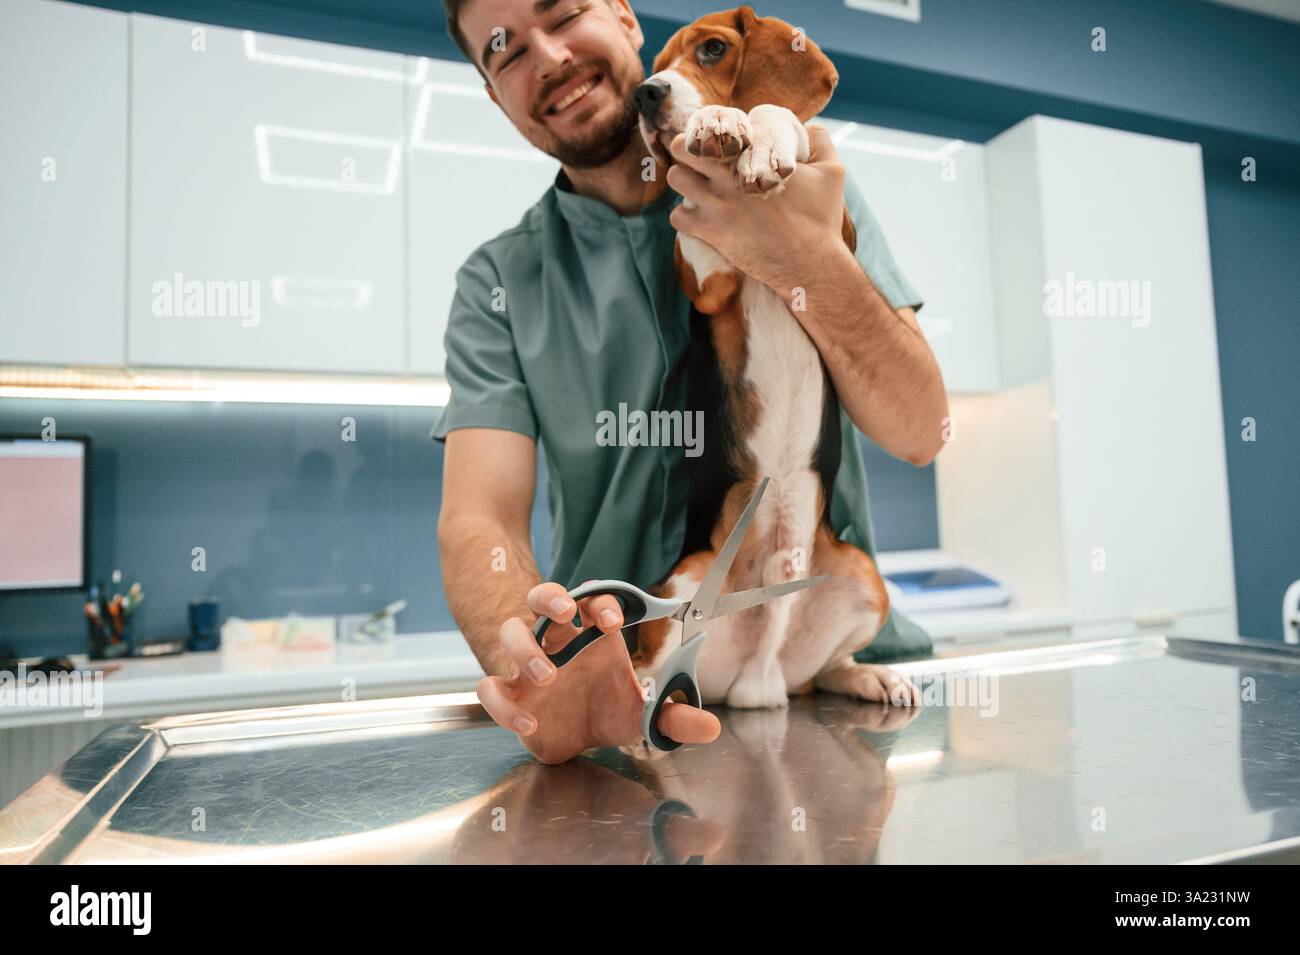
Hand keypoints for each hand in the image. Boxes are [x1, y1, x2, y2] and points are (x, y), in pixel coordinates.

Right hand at [476, 581, 721, 763]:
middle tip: (566, 614)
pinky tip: (530, 721)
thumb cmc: (602, 711)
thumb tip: (711, 728)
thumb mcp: (640, 717)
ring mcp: (527, 665)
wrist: (566, 735)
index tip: (615, 621)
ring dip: (525, 648)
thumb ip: (672, 720)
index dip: (601, 603)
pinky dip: (503, 703)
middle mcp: (557, 642)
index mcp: (592, 637)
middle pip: (543, 598)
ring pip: (511, 632)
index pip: (593, 602)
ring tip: (546, 674)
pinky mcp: (507, 693)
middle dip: (551, 599)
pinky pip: (490, 687)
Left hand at [665, 124, 848, 296]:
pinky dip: (684, 215)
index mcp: (755, 156)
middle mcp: (730, 176)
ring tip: (697, 186)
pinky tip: (700, 217)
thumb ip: (819, 140)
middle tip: (696, 158)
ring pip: (675, 178)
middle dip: (686, 148)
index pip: (716, 126)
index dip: (711, 129)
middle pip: (682, 147)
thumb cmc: (822, 218)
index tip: (716, 139)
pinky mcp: (712, 232)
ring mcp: (718, 204)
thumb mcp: (832, 171)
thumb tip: (807, 126)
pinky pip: (677, 216)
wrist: (811, 265)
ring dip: (683, 180)